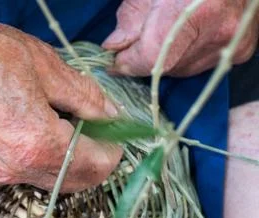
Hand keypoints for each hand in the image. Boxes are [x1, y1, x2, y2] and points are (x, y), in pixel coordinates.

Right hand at [0, 2, 121, 191]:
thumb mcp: (46, 67)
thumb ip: (86, 98)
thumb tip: (111, 116)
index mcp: (40, 144)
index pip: (96, 166)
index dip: (112, 152)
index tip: (113, 137)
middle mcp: (15, 171)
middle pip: (71, 183)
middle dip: (89, 163)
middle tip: (88, 135)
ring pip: (39, 180)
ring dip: (54, 161)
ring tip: (44, 126)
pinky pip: (9, 175)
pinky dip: (21, 160)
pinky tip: (8, 132)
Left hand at [103, 0, 258, 76]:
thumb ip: (131, 19)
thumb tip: (113, 47)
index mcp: (196, 10)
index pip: (150, 56)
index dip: (128, 62)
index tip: (113, 63)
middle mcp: (218, 31)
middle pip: (165, 66)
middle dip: (144, 60)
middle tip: (134, 49)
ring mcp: (232, 45)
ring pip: (181, 70)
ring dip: (165, 60)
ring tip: (164, 35)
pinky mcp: (241, 52)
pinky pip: (200, 66)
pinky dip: (185, 57)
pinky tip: (185, 39)